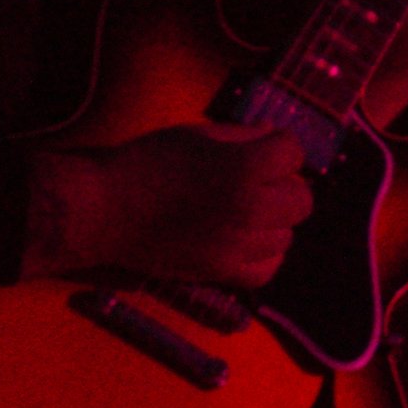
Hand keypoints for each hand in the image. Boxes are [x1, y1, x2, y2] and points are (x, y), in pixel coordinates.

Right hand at [23, 122, 312, 289]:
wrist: (105, 210)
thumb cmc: (147, 162)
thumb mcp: (199, 134)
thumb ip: (244, 136)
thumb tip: (273, 134)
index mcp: (246, 168)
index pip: (294, 152)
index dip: (278, 145)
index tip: (259, 147)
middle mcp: (250, 209)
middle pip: (302, 198)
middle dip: (283, 184)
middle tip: (256, 179)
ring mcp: (238, 246)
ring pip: (287, 234)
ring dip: (274, 219)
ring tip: (244, 208)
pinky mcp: (221, 272)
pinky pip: (267, 268)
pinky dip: (264, 254)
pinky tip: (246, 238)